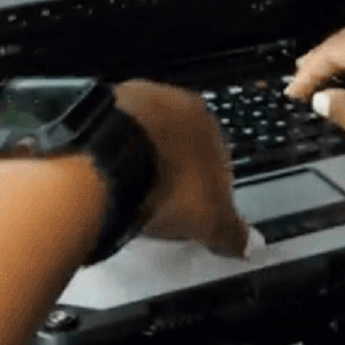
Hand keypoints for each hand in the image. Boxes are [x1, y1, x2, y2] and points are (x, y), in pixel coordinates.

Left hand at [113, 80, 247, 256]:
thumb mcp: (210, 219)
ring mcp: (132, 99)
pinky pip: (112, 136)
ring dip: (141, 162)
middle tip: (161, 206)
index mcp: (205, 118)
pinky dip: (112, 156)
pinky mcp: (100, 107)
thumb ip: (232, 231)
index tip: (195, 212)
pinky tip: (108, 180)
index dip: (207, 189)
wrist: (106, 160)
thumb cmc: (164, 181)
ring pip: (143, 136)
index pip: (216, 156)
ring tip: (131, 195)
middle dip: (172, 172)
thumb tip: (245, 244)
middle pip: (177, 143)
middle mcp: (171, 100)